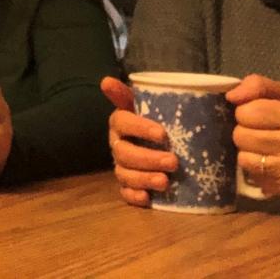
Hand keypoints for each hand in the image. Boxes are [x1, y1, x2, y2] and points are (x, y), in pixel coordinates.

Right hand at [101, 76, 177, 206]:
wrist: (159, 141)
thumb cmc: (156, 118)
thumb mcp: (151, 102)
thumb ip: (138, 91)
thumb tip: (105, 81)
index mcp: (120, 122)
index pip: (122, 122)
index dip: (140, 128)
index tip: (162, 135)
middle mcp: (117, 143)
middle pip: (124, 153)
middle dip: (148, 159)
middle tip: (174, 162)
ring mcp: (121, 166)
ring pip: (124, 174)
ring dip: (144, 179)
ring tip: (166, 182)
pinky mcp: (127, 185)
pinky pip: (124, 193)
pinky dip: (134, 196)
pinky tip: (148, 198)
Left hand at [227, 74, 279, 199]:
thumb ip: (258, 86)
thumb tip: (231, 96)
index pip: (247, 111)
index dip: (244, 111)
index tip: (255, 114)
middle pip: (241, 136)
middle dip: (244, 131)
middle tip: (258, 131)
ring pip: (243, 158)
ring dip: (247, 151)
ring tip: (262, 147)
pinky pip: (253, 176)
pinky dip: (255, 168)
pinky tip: (269, 162)